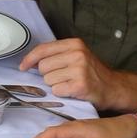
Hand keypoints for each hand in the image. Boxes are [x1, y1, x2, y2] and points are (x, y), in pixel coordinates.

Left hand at [18, 38, 136, 111]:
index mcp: (74, 44)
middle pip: (43, 66)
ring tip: (69, 83)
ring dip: (55, 85)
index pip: (43, 49)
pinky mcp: (80, 85)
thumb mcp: (77, 55)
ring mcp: (79, 69)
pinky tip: (72, 91)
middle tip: (62, 77)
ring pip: (48, 80)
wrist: (113, 87)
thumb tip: (29, 62)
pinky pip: (56, 90)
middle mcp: (77, 54)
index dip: (29, 59)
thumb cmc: (91, 73)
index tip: (23, 66)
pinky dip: (61, 93)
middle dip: (48, 74)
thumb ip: (56, 54)